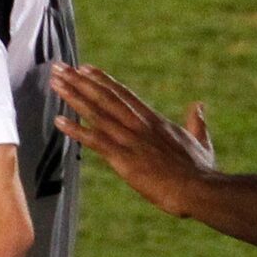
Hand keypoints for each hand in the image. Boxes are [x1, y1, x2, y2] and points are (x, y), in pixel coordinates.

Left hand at [51, 63, 214, 215]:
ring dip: (73, 96)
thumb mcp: (201, 141)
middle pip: (104, 97)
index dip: (102, 80)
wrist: (200, 188)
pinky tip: (59, 120)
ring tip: (55, 83)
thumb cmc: (201, 171)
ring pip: (97, 113)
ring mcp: (130, 140)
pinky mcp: (124, 159)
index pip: (123, 94)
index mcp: (154, 121)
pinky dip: (76, 130)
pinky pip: (95, 141)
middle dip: (79, 81)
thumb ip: (196, 121)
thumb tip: (199, 105)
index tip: (85, 68)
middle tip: (59, 67)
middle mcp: (139, 125)